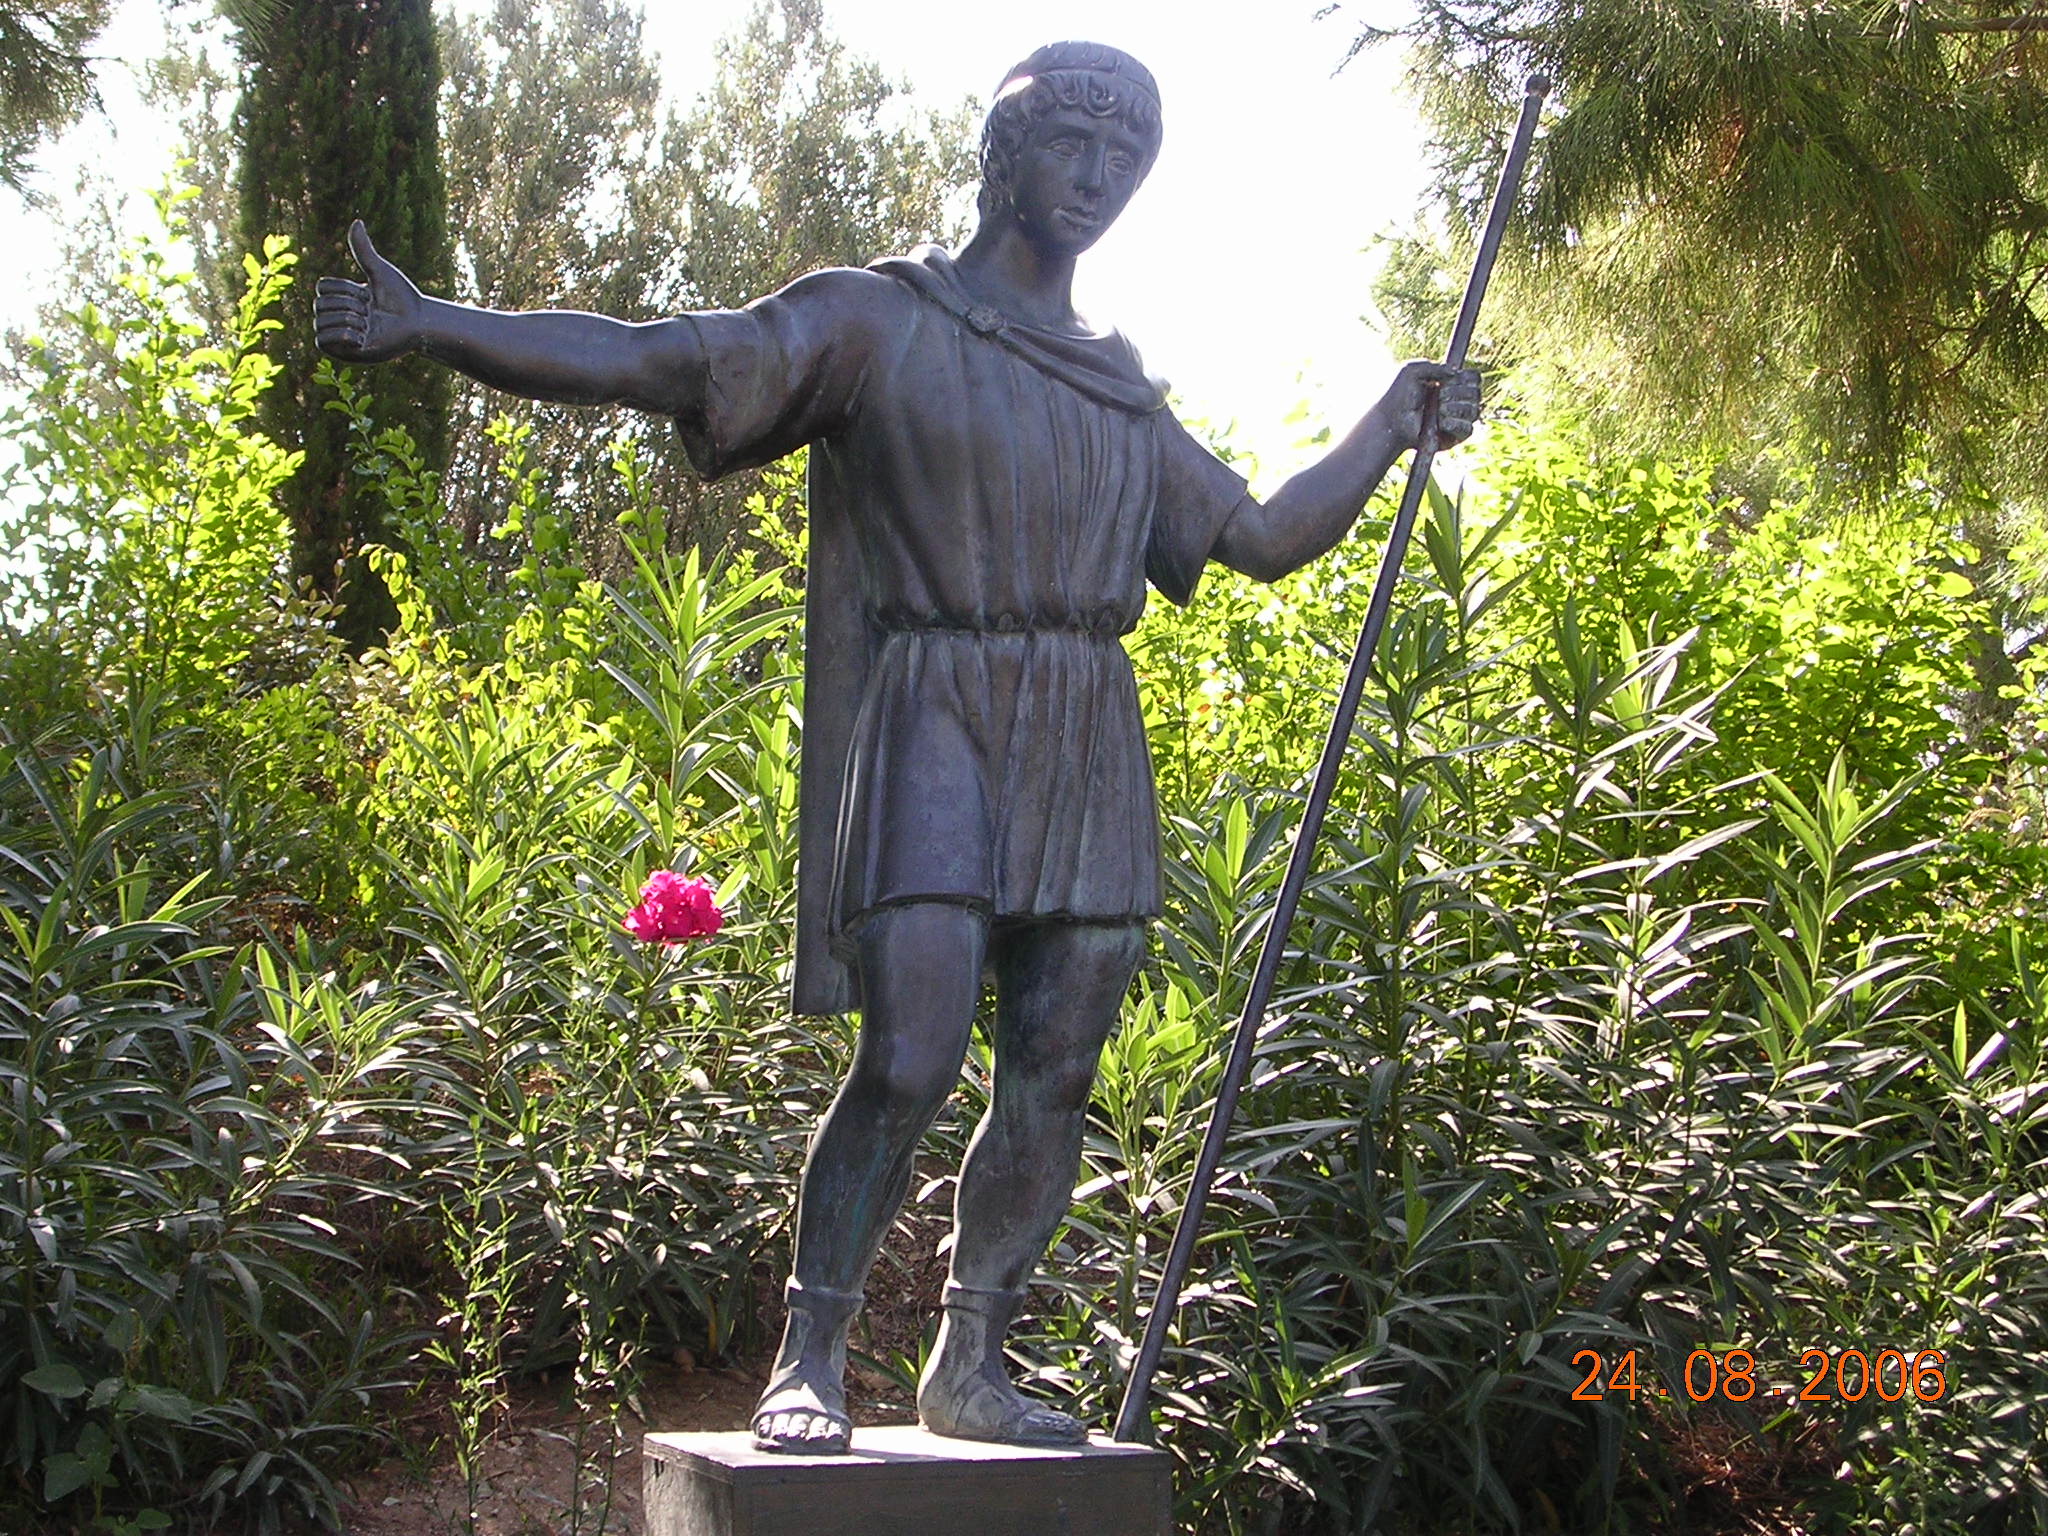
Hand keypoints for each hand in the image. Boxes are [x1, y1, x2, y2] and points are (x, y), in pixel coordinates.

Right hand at [313, 221, 424, 363]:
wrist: (418, 323)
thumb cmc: (402, 298)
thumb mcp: (379, 271)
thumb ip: (363, 250)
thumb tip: (356, 222)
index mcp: (343, 299)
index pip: (321, 287)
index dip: (344, 288)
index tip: (367, 294)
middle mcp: (339, 317)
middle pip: (320, 304)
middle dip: (348, 305)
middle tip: (370, 311)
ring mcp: (341, 336)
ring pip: (321, 322)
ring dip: (348, 320)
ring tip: (369, 324)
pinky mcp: (346, 353)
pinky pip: (322, 342)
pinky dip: (343, 336)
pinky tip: (363, 337)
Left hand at [1380, 360, 1481, 451]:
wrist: (1390, 422)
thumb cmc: (1397, 396)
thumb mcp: (1411, 371)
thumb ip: (1434, 366)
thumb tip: (1455, 372)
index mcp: (1450, 384)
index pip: (1474, 379)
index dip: (1467, 378)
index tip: (1450, 379)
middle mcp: (1456, 401)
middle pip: (1476, 393)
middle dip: (1458, 392)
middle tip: (1439, 395)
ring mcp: (1456, 419)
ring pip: (1474, 410)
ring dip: (1456, 407)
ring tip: (1439, 409)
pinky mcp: (1454, 437)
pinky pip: (1468, 429)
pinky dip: (1456, 424)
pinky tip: (1442, 422)